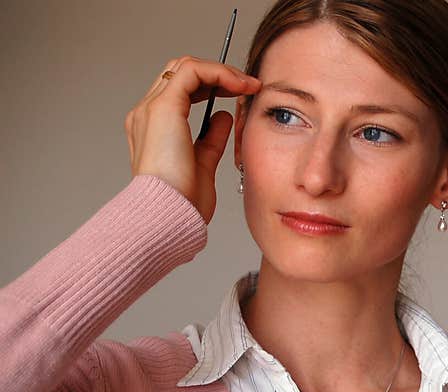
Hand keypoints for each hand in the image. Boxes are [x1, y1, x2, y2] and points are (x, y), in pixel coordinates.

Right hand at [124, 55, 260, 223]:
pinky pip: (192, 71)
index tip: (240, 95)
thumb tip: (223, 117)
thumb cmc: (182, 202)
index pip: (180, 91)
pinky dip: (218, 72)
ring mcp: (151, 109)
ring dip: (220, 71)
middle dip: (216, 74)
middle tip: (246, 85)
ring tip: (247, 83)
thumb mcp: (204, 164)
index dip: (211, 86)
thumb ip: (211, 138)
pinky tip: (239, 85)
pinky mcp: (163, 108)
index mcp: (153, 128)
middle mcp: (147, 114)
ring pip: (185, 67)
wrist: (168, 214)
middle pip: (180, 73)